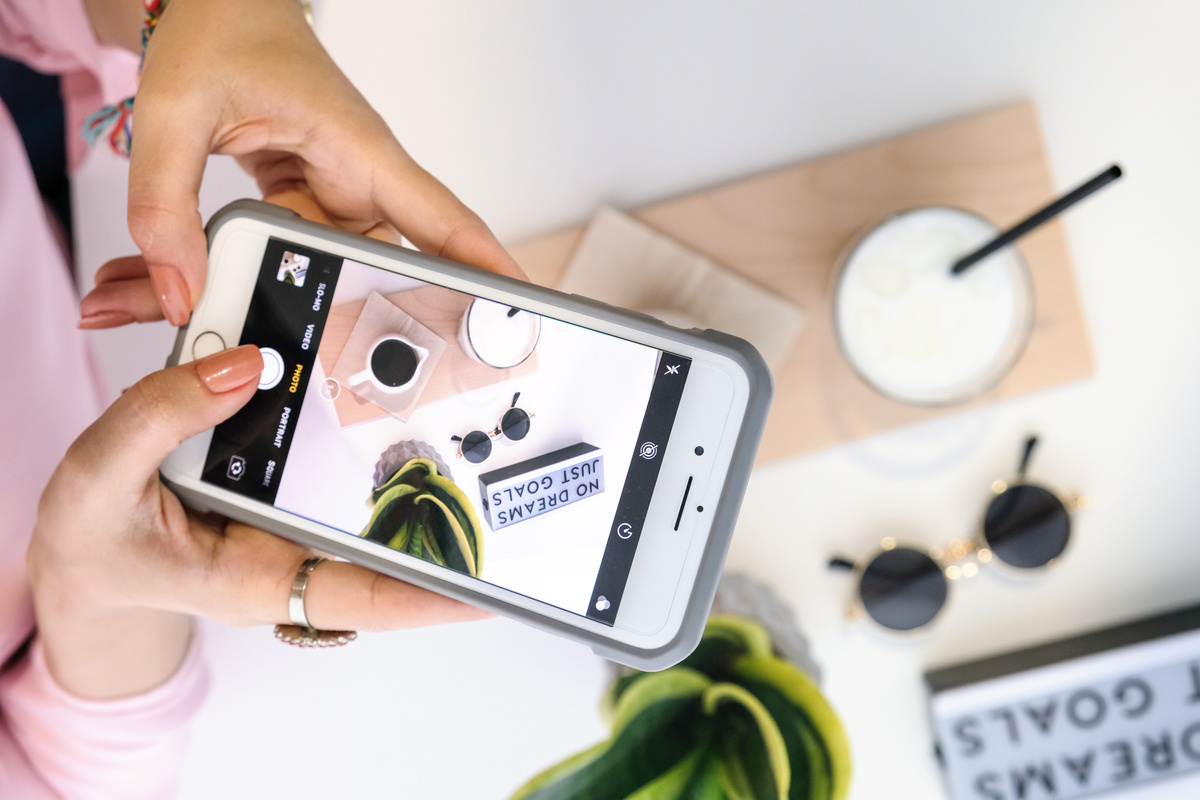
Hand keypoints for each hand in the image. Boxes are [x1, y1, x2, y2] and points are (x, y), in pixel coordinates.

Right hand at [28, 345, 487, 699]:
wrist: (84, 550)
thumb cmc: (95, 540)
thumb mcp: (100, 481)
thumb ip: (159, 420)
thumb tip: (241, 366)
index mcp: (257, 578)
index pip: (365, 593)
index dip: (432, 593)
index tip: (491, 583)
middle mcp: (291, 550)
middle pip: (388, 539)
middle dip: (447, 514)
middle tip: (504, 476)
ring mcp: (292, 518)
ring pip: (369, 495)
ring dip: (414, 460)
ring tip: (468, 417)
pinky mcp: (285, 483)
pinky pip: (333, 458)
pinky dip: (358, 426)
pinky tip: (388, 387)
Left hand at [78, 0, 522, 329]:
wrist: (213, 8)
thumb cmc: (222, 32)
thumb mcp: (178, 112)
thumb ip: (166, 206)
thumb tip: (182, 291)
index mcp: (358, 148)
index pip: (442, 219)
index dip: (485, 271)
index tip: (516, 313)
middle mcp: (357, 178)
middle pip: (384, 266)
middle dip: (361, 318)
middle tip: (339, 366)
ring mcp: (332, 194)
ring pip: (327, 269)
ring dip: (277, 293)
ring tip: (211, 311)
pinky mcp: (306, 203)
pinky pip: (291, 254)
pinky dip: (246, 272)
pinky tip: (200, 283)